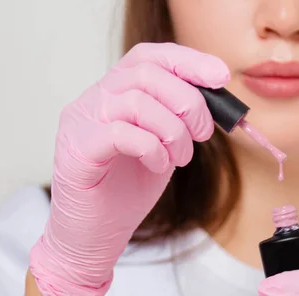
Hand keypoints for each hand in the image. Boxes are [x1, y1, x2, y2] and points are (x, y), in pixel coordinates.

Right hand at [29, 42, 229, 295]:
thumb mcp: (165, 146)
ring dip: (174, 132)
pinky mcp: (77, 151)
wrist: (95, 235)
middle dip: (188, 102)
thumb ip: (180, 120)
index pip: (148, 56)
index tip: (222, 76)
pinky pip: (121, 134)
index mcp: (115, 93)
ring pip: (137, 102)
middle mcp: (93, 100)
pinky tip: (159, 166)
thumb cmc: (128, 190)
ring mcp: (80, 122)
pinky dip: (153, 149)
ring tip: (181, 159)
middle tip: (203, 134)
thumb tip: (216, 99)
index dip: (188, 61)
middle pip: (146, 73)